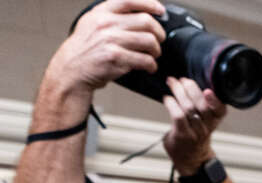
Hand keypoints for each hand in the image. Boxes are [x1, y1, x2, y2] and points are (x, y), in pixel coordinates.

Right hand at [46, 0, 165, 94]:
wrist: (71, 68)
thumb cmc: (85, 47)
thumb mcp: (93, 22)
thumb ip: (112, 15)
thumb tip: (141, 11)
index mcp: (101, 12)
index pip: (129, 1)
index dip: (149, 4)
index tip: (160, 10)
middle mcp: (106, 24)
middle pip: (146, 22)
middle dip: (158, 33)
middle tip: (158, 40)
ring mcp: (110, 40)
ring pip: (149, 41)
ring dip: (156, 50)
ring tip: (153, 54)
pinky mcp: (115, 57)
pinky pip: (145, 60)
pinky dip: (152, 65)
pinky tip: (149, 66)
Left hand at [162, 76, 226, 174]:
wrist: (191, 158)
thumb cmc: (195, 135)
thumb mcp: (205, 121)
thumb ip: (202, 104)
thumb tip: (189, 81)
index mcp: (215, 121)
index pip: (220, 110)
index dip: (215, 100)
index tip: (208, 90)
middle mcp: (207, 127)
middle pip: (202, 105)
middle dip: (191, 89)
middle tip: (182, 80)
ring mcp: (195, 132)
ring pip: (189, 108)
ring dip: (179, 92)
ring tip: (172, 83)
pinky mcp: (183, 135)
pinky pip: (178, 116)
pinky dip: (171, 104)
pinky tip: (167, 98)